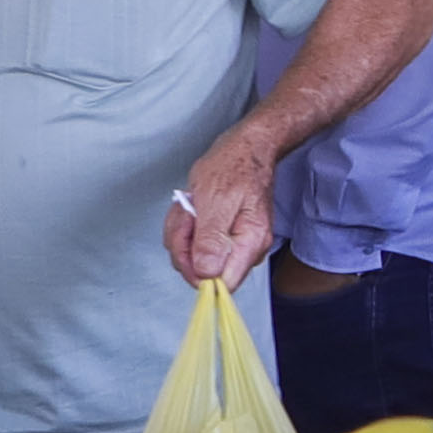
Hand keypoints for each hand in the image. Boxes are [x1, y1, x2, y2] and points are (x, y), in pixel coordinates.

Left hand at [168, 133, 280, 287]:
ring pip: (192, 258)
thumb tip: (206, 274)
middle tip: (190, 215)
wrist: (245, 148)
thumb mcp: (216, 199)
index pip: (223, 284)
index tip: (188, 244)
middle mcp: (247, 249)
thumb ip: (211, 240)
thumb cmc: (234, 166)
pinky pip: (194, 245)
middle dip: (184, 244)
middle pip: (202, 272)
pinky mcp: (224, 239)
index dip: (197, 272)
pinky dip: (185, 227)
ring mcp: (235, 245)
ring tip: (192, 206)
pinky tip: (193, 209)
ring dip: (182, 232)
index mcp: (250, 243)